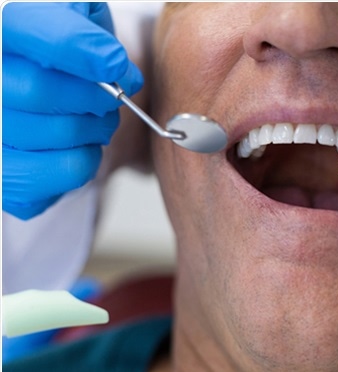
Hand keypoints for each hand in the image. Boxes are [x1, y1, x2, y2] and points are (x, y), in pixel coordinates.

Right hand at [2, 2, 142, 219]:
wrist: (44, 84)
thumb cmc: (61, 45)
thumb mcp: (75, 12)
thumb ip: (85, 22)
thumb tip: (111, 63)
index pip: (26, 30)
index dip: (74, 46)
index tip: (114, 60)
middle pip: (37, 90)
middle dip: (94, 94)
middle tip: (112, 94)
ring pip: (55, 132)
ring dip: (97, 126)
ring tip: (99, 117)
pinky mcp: (6, 176)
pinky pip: (63, 171)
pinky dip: (88, 157)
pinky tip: (81, 143)